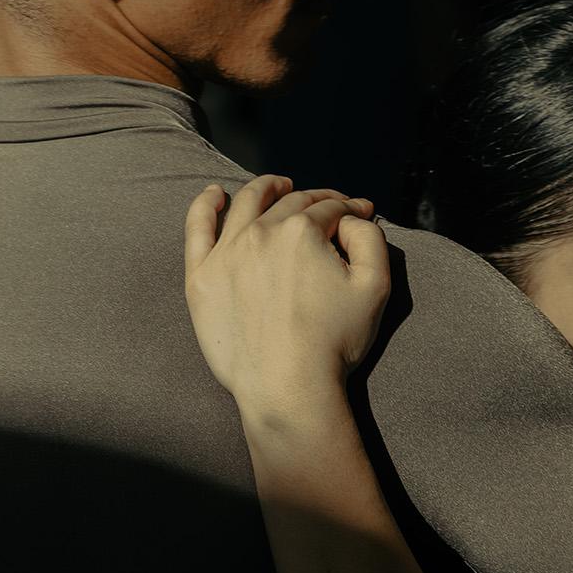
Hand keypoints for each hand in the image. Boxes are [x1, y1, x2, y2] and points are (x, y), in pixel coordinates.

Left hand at [183, 176, 391, 417]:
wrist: (287, 387)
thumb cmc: (333, 342)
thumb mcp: (375, 286)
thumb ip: (370, 240)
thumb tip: (351, 220)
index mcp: (301, 231)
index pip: (329, 208)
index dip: (349, 208)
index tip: (359, 212)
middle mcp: (260, 232)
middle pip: (290, 203)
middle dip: (315, 199)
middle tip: (327, 205)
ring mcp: (226, 253)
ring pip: (245, 204)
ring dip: (266, 188)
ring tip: (277, 186)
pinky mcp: (202, 277)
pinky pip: (197, 228)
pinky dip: (204, 205)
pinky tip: (214, 194)